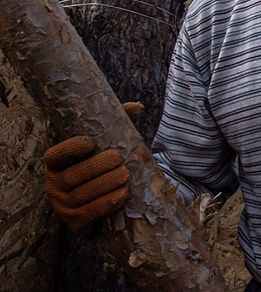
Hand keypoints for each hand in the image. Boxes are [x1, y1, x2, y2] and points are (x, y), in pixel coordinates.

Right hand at [42, 103, 142, 231]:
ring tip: (125, 176)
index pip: (55, 155)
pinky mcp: (74, 223)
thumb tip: (137, 107)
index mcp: (56, 164)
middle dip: (96, 168)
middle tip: (119, 160)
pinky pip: (86, 215)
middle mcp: (53, 185)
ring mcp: (62, 206)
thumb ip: (118, 122)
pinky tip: (121, 195)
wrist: (105, 199)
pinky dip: (105, 205)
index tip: (90, 142)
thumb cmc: (104, 165)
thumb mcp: (108, 143)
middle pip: (71, 177)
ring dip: (104, 186)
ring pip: (80, 196)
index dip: (70, 148)